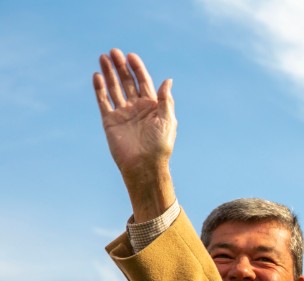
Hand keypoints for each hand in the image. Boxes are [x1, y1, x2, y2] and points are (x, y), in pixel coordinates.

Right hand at [93, 49, 176, 221]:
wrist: (144, 165)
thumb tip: (167, 80)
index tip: (131, 56)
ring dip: (109, 73)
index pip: (143, 82)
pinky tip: (97, 76)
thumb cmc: (160, 145)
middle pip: (127, 82)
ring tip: (103, 57)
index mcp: (152, 106)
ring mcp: (122, 113)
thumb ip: (166, 100)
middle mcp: (136, 107)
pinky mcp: (110, 121)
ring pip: (114, 88)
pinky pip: (103, 102)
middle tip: (113, 52)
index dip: (137, 68)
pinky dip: (100, 89)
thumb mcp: (167, 120)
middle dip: (120, 67)